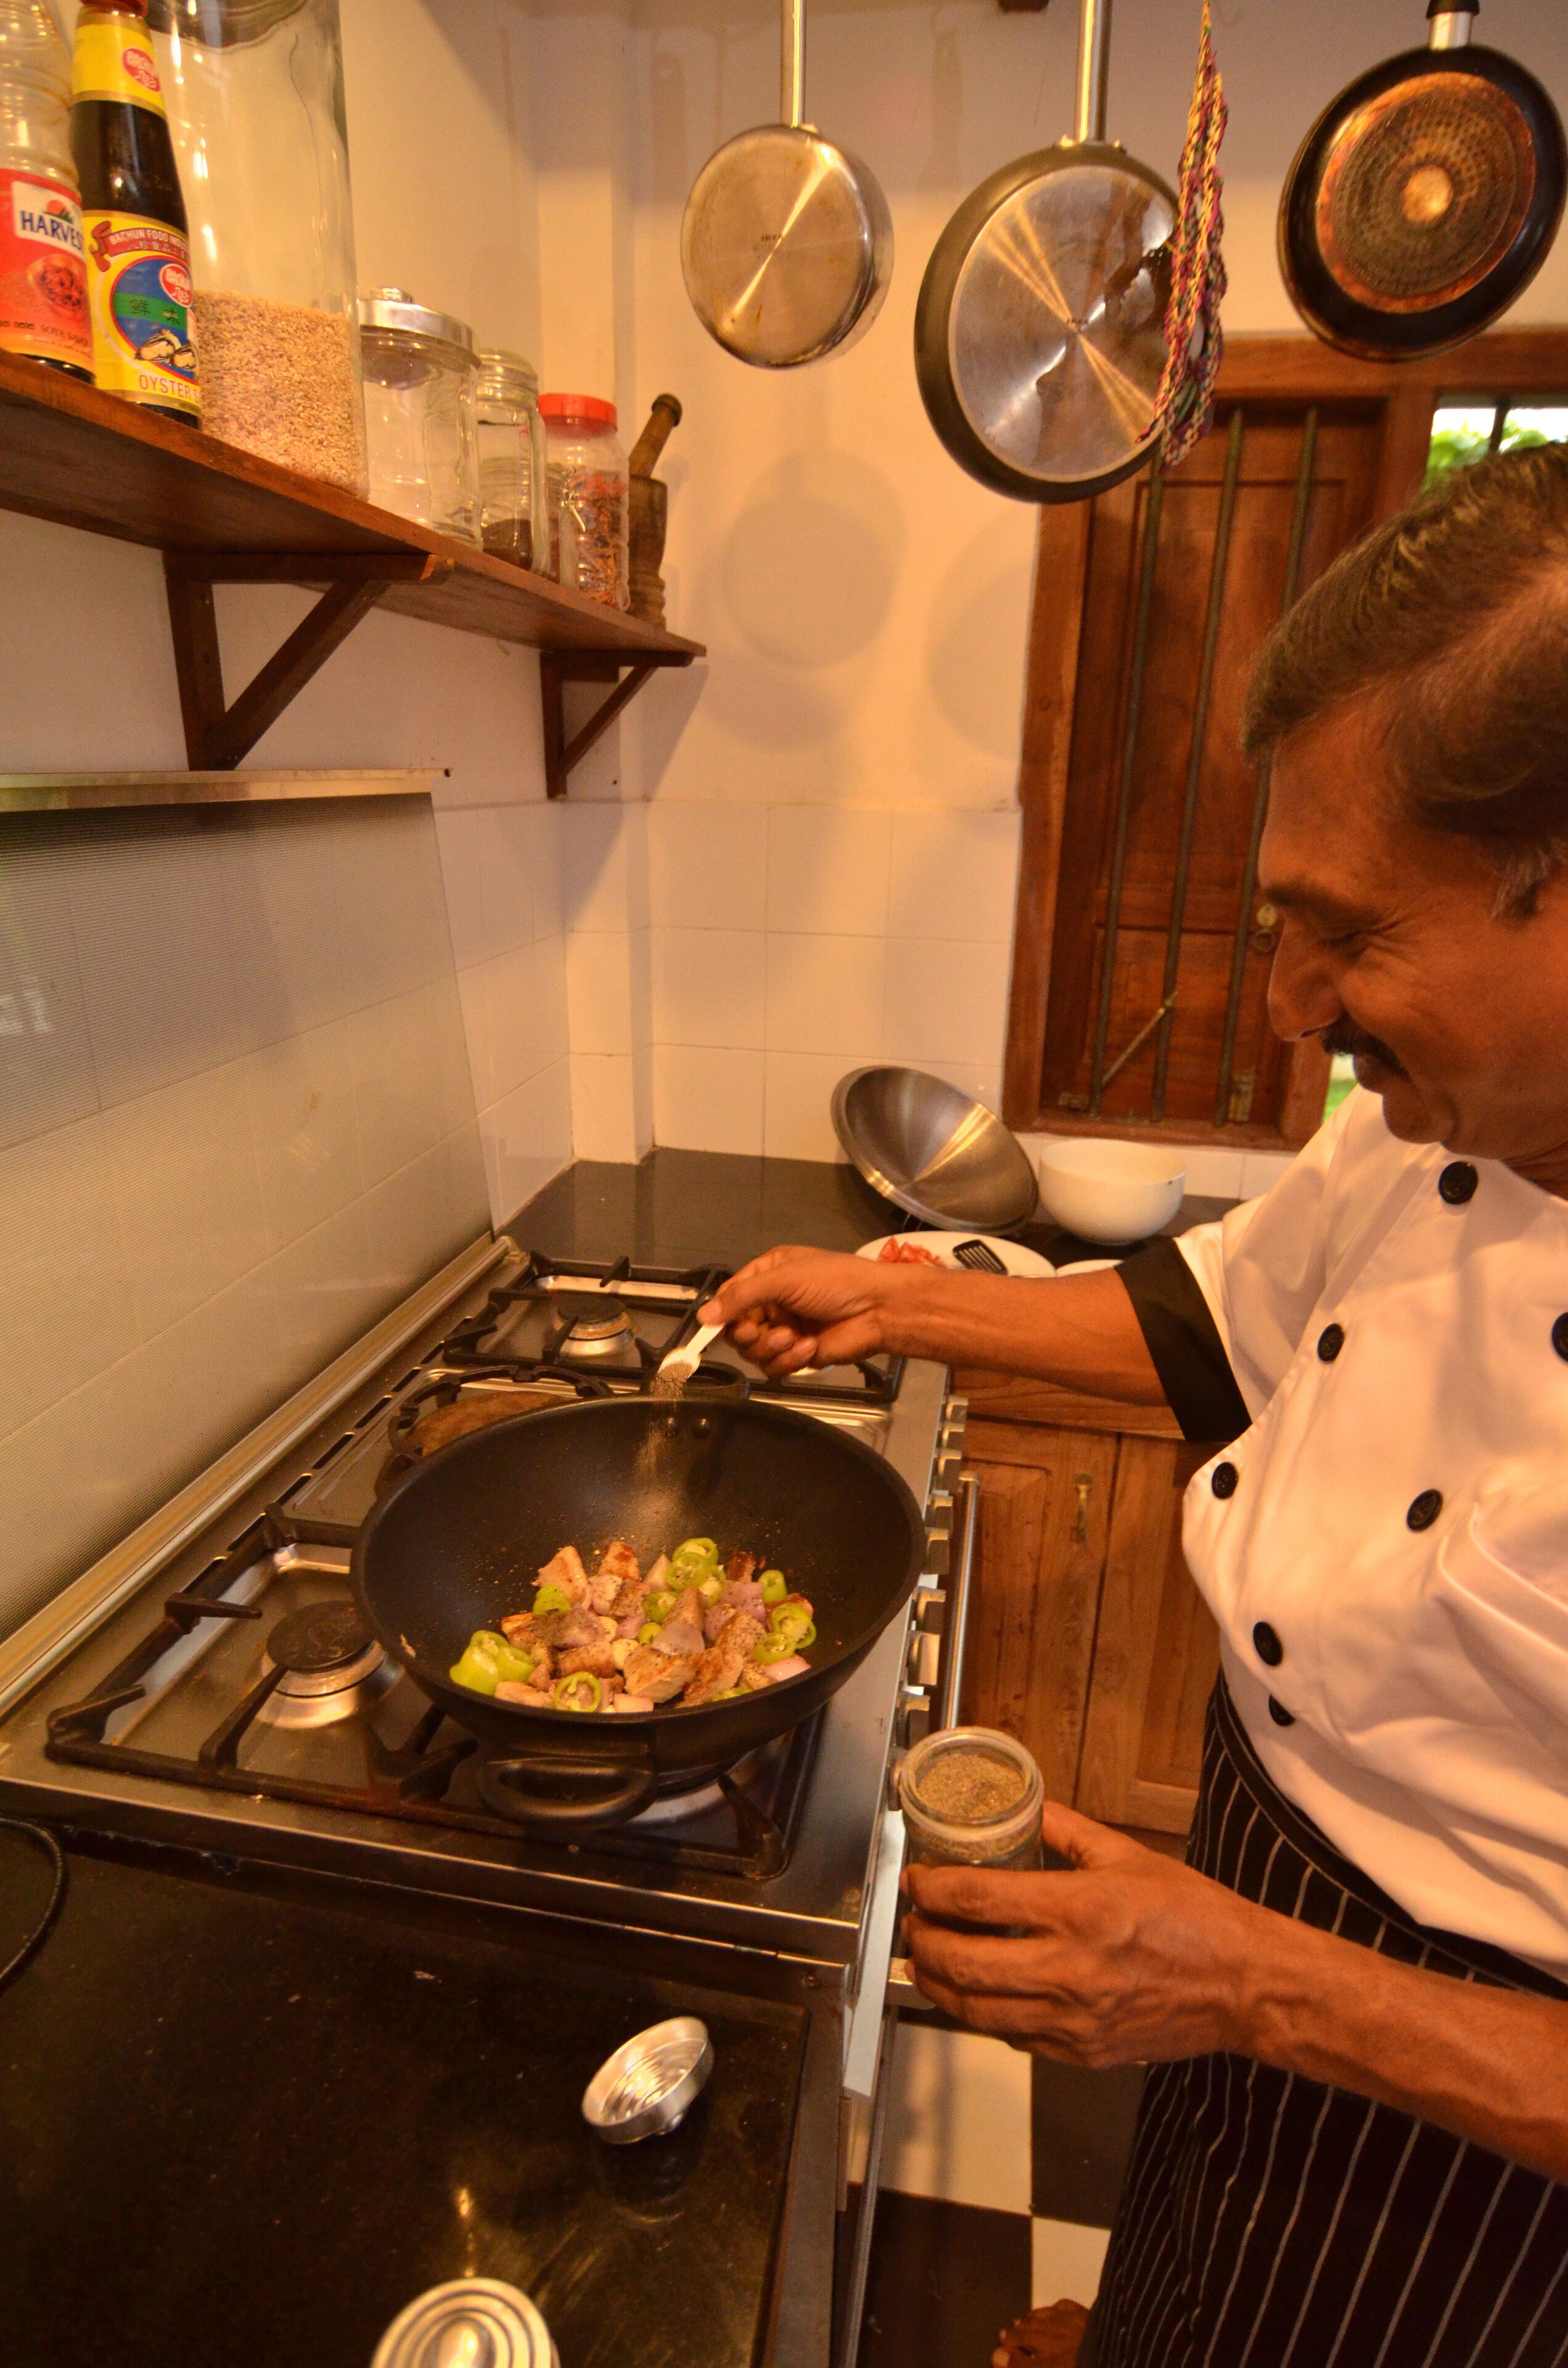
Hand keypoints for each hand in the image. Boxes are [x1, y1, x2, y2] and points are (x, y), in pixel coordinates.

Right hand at [700, 1246, 904, 1375]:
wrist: (878, 1309)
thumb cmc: (834, 1283)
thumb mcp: (785, 1279)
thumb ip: (742, 1297)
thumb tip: (702, 1316)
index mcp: (768, 1274)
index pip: (730, 1296)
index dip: (721, 1313)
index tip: (713, 1326)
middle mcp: (772, 1302)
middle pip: (736, 1329)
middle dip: (747, 1333)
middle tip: (757, 1331)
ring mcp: (784, 1331)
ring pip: (753, 1352)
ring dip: (771, 1347)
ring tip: (793, 1337)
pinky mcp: (798, 1356)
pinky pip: (774, 1367)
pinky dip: (788, 1360)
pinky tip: (809, 1348)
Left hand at [904, 1799, 1267, 2065]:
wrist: (1242, 1984)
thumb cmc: (1194, 1916)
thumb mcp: (1128, 1855)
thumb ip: (1066, 1831)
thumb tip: (1024, 1808)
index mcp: (1080, 1910)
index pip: (977, 1901)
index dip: (932, 1890)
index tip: (917, 1880)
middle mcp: (1069, 1969)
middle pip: (963, 1964)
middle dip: (923, 1941)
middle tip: (914, 1923)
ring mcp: (1073, 2020)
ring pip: (977, 2010)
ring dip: (939, 1985)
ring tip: (927, 1961)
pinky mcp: (1080, 2052)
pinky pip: (1012, 2036)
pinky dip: (983, 2014)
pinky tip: (978, 1993)